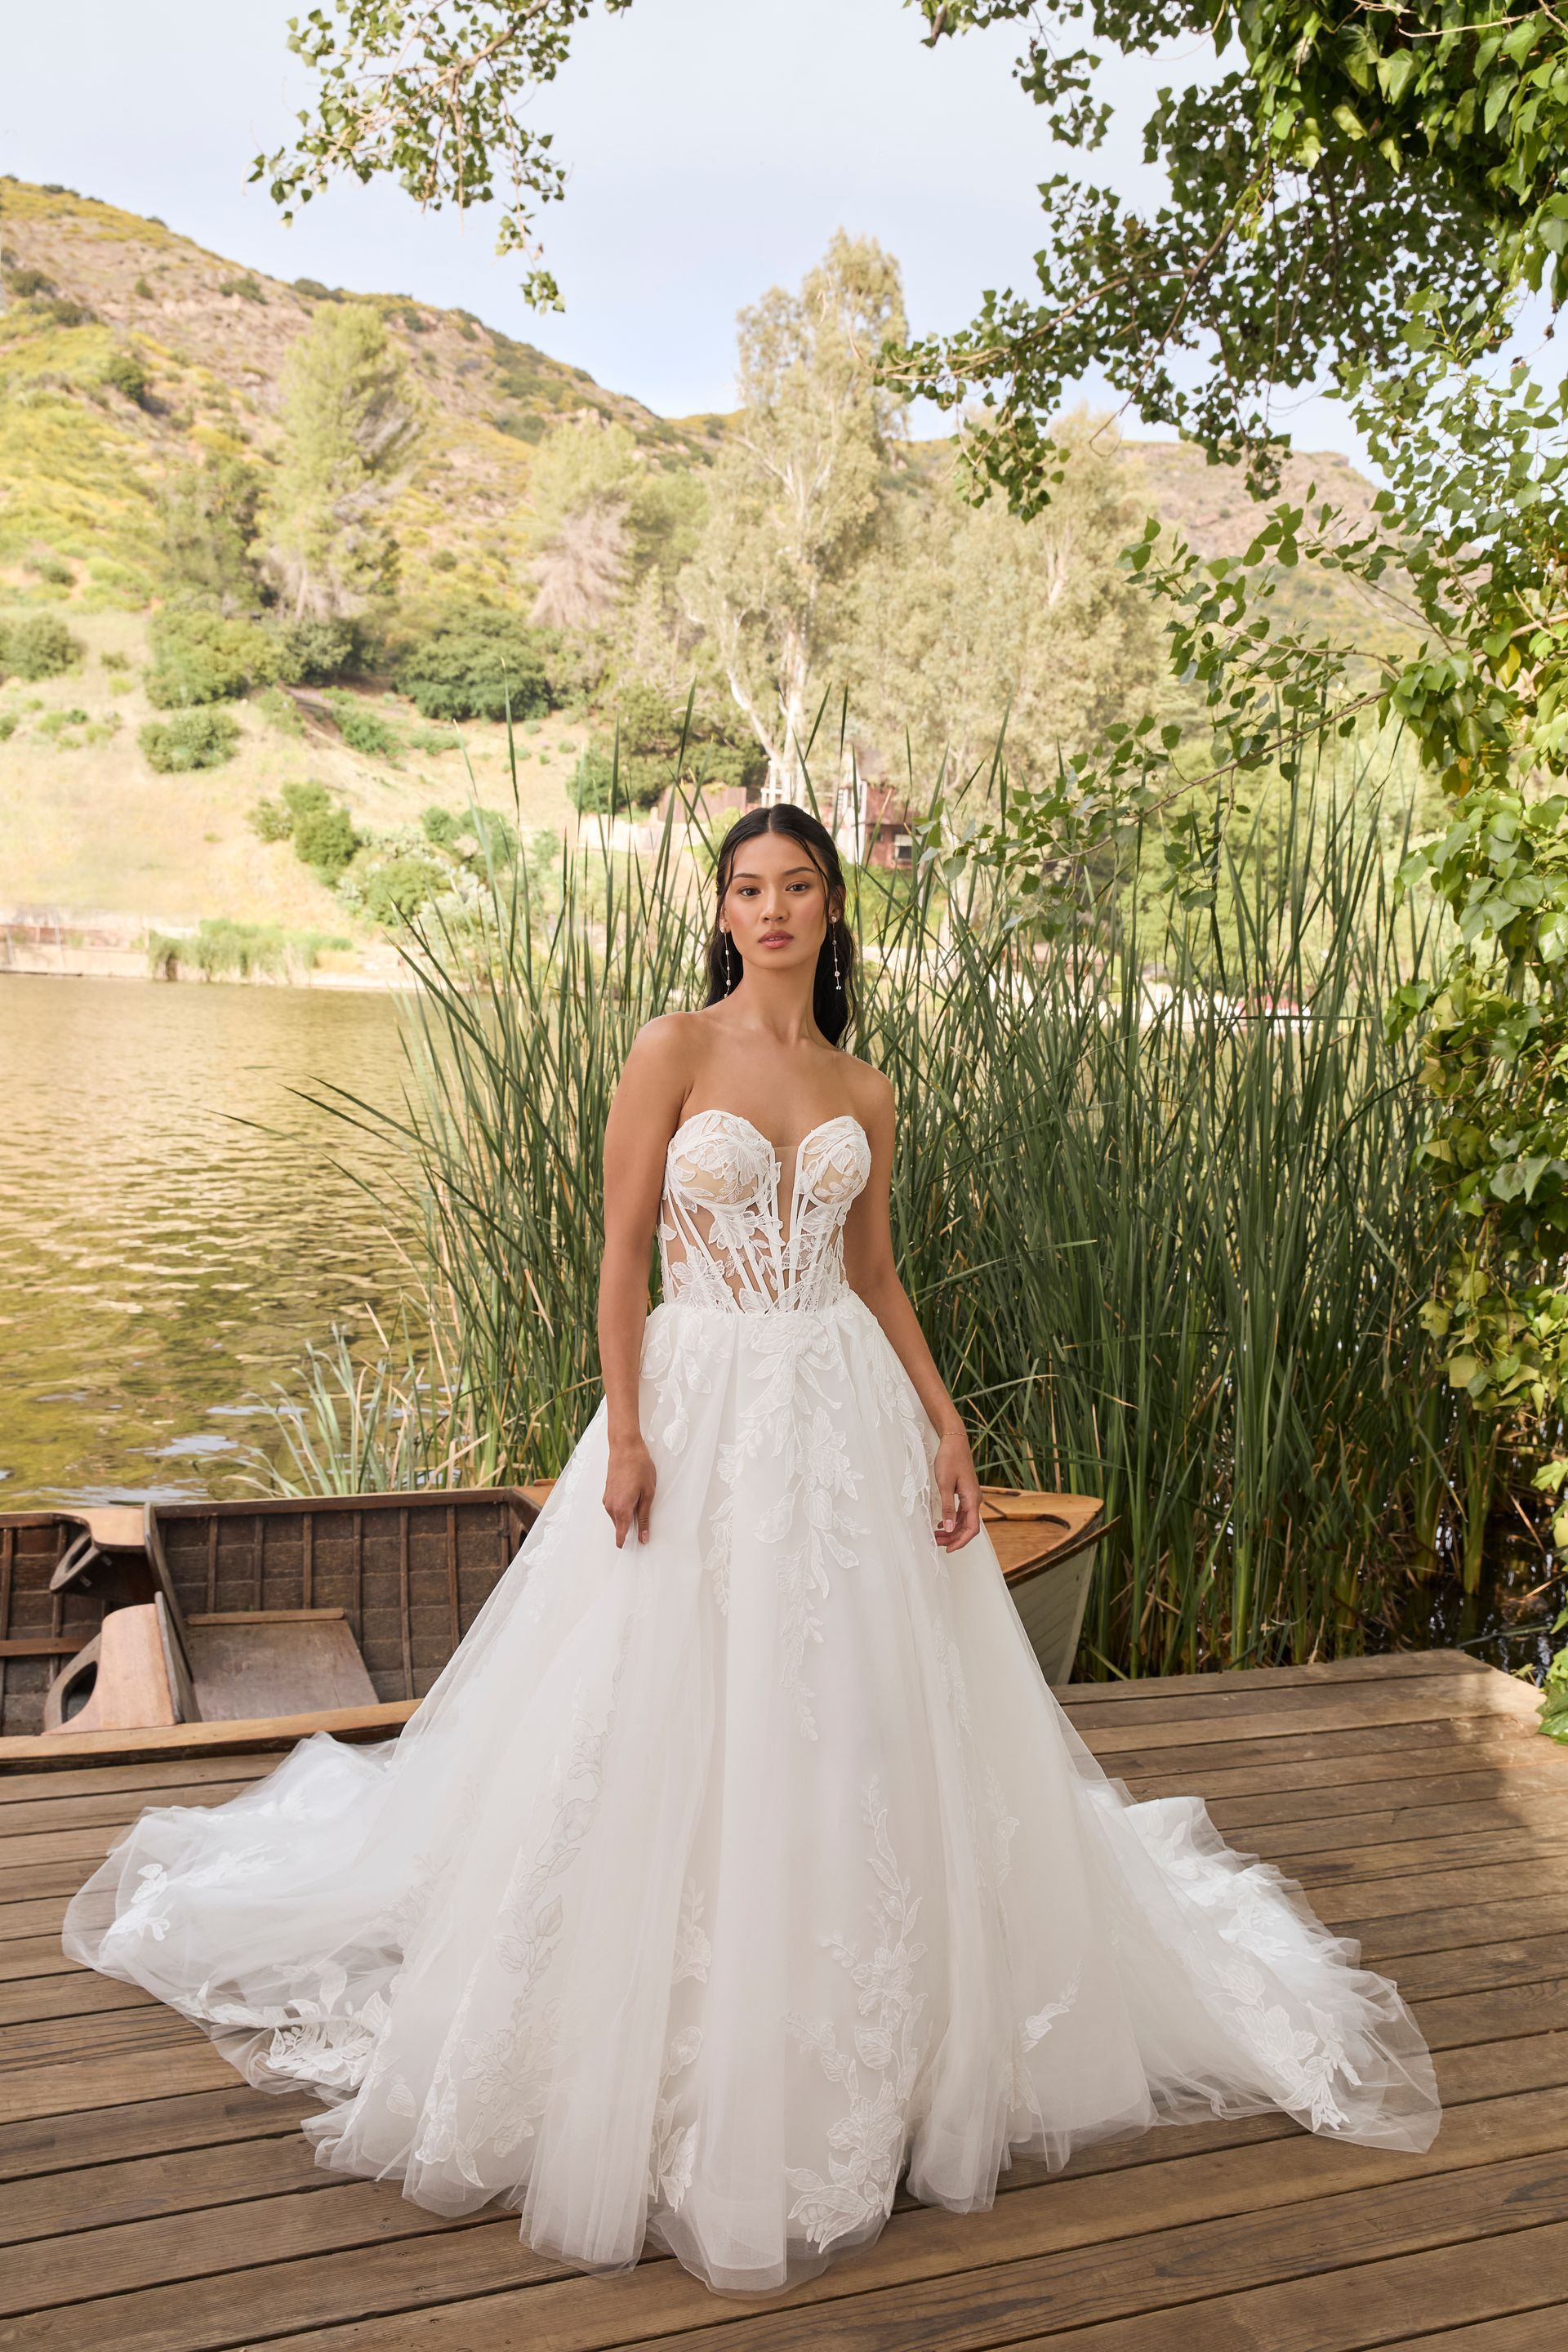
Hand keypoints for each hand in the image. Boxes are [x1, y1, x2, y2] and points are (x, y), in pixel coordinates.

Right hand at [603, 1437, 656, 1547]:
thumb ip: (644, 1517)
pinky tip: (633, 1496)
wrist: (625, 1447)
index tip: (635, 1548)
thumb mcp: (648, 1493)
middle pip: (620, 1527)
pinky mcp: (607, 1492)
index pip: (621, 1535)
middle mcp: (611, 1507)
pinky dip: (622, 1508)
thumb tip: (643, 1537)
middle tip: (645, 1523)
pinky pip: (614, 1508)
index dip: (627, 1543)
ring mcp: (607, 1499)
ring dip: (627, 1516)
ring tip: (641, 1503)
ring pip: (617, 1517)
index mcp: (622, 1509)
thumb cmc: (639, 1467)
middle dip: (630, 1529)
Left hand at [932, 1426, 980, 1551]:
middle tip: (936, 1542)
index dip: (960, 1542)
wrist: (954, 1442)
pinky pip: (962, 1512)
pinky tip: (942, 1523)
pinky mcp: (966, 1492)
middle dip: (953, 1538)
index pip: (971, 1529)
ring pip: (964, 1521)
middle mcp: (975, 1500)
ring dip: (952, 1530)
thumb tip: (949, 1529)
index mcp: (972, 1499)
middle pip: (968, 1527)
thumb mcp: (945, 1484)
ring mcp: (971, 1496)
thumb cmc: (950, 1459)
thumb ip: (947, 1508)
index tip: (947, 1549)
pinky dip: (953, 1520)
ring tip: (936, 1535)